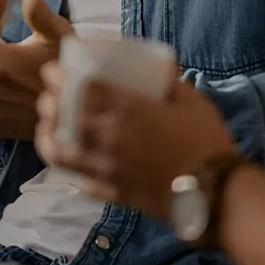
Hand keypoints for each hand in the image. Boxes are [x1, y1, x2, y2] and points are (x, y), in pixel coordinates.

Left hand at [35, 63, 235, 221]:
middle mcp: (109, 139)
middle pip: (62, 119)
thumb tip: (160, 68)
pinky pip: (80, 181)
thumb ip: (171, 82)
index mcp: (128, 112)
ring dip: (48, 139)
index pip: (81, 90)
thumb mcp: (192, 101)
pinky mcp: (112, 194)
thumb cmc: (207, 143)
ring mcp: (107, 170)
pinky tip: (76, 161)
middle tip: (48, 98)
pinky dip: (73, 169)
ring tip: (48, 130)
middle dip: (48, 105)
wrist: (216, 196)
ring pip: (60, 155)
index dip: (59, 78)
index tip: (52, 70)